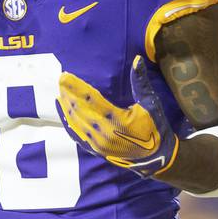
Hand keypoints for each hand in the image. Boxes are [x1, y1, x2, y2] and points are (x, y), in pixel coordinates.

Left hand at [56, 56, 178, 177]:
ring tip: (60, 91)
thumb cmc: (155, 128)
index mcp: (117, 120)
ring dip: (66, 105)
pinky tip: (61, 110)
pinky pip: (76, 134)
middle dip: (68, 93)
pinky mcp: (95, 150)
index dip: (76, 87)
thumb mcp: (150, 104)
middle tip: (60, 79)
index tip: (65, 76)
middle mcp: (104, 133)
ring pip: (76, 121)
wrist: (157, 158)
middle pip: (80, 109)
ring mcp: (97, 144)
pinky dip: (67, 121)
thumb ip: (140, 82)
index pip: (91, 99)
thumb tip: (137, 60)